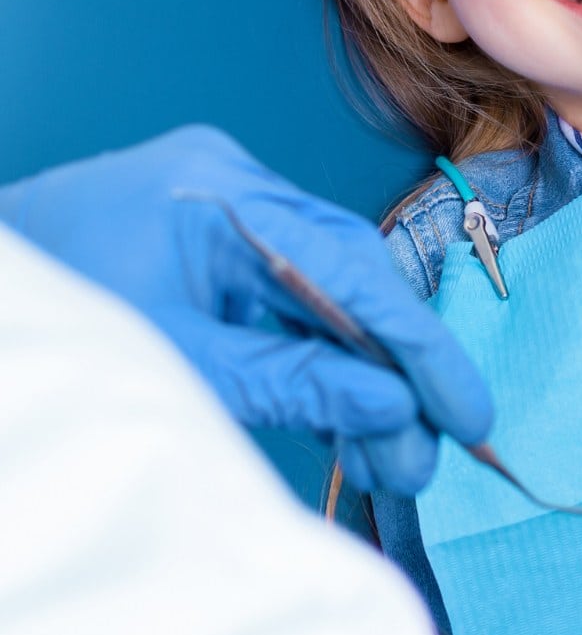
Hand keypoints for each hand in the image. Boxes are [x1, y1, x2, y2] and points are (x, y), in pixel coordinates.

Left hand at [0, 125, 492, 493]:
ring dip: (357, 368)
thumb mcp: (177, 366)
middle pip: (346, 273)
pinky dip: (313, 349)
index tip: (468, 414)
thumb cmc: (60, 317)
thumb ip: (290, 383)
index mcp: (217, 195)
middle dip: (393, 368)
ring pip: (321, 285)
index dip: (419, 346)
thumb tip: (392, 407)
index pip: (349, 269)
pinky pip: (283, 288)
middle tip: (427, 452)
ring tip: (392, 453)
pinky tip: (344, 409)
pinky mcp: (209, 231)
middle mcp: (230, 181)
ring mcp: (219, 201)